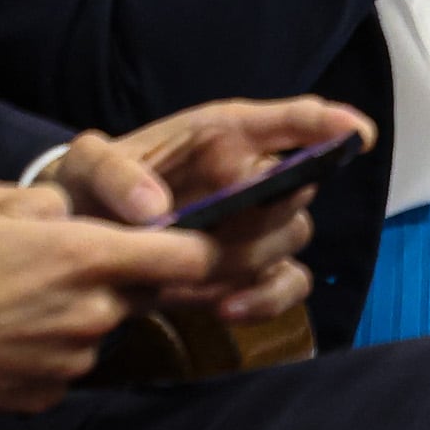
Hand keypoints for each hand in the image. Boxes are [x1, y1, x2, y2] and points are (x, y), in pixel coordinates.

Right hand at [0, 180, 247, 418]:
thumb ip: (55, 206)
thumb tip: (82, 215)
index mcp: (86, 256)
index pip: (188, 256)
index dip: (210, 246)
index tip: (219, 238)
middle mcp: (92, 314)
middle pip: (145, 294)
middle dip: (128, 277)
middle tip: (74, 263)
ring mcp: (71, 362)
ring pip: (103, 329)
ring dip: (83, 314)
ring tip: (18, 301)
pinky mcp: (44, 398)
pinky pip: (67, 366)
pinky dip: (50, 349)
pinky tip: (3, 336)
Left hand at [38, 95, 370, 319]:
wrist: (72, 243)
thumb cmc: (86, 188)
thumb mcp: (82, 166)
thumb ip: (111, 173)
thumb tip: (155, 211)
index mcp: (220, 134)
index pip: (287, 120)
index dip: (325, 124)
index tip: (357, 136)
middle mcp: (248, 175)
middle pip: (299, 187)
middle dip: (271, 213)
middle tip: (225, 234)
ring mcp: (251, 226)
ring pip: (294, 237)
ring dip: (260, 260)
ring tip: (211, 283)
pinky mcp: (245, 271)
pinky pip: (286, 285)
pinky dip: (267, 299)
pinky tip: (226, 309)